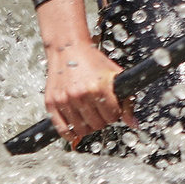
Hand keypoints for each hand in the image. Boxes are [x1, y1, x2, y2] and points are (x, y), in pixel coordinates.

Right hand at [35, 0, 132, 145]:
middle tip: (100, 110)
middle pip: (97, 125)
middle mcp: (81, 95)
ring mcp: (65, 100)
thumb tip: (133, 124)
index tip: (112, 108)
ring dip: (87, 126)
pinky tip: (76, 126)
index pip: (112, 117)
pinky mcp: (51, 103)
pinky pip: (62, 129)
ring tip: (89, 115)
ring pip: (81, 129)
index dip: (114, 114)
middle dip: (102, 120)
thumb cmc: (93, 62)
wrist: (68, 50)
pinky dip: (70, 133)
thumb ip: (127, 100)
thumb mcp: (115, 76)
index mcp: (99, 87)